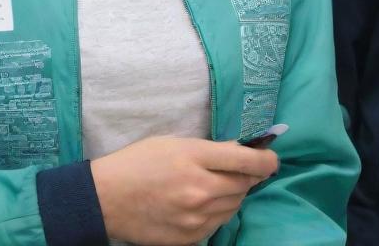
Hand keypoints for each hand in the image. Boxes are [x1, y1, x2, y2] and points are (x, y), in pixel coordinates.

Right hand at [90, 136, 278, 244]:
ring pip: (234, 205)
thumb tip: (238, 152)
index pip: (245, 160)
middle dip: (249, 176)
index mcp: (195, 158)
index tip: (272, 159)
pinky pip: (218, 224)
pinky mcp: (188, 238)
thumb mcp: (174, 142)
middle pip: (243, 184)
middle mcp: (199, 189)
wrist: (106, 198)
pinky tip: (204, 203)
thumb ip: (209, 148)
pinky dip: (218, 212)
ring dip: (234, 194)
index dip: (265, 160)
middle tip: (242, 169)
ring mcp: (195, 217)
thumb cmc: (138, 161)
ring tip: (219, 185)